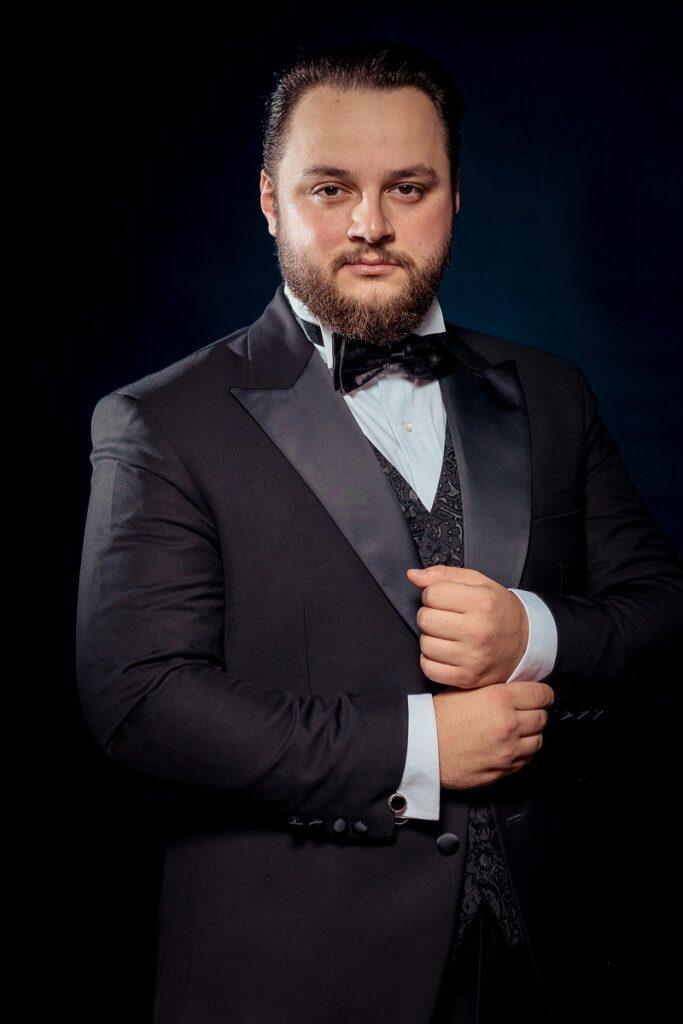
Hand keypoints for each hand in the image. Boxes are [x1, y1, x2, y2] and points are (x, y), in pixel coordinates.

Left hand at [408, 565, 527, 687]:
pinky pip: (428, 668)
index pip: (431, 594)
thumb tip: (412, 576)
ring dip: (431, 638)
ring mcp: (472, 657)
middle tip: (447, 618)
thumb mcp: (478, 583)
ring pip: (425, 644)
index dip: (434, 594)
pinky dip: (431, 660)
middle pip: (425, 619)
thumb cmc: (498, 610)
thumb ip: (443, 575)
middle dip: (431, 615)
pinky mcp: (466, 678)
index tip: (446, 600)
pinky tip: (446, 652)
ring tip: (448, 635)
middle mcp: (477, 630)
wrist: (525, 643)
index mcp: (481, 602)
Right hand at [433, 681, 553, 788]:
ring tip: (517, 731)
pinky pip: (526, 760)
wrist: (422, 748)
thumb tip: (515, 690)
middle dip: (536, 714)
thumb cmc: (438, 718)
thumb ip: (494, 689)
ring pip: (538, 740)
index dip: (542, 695)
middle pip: (542, 717)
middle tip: (525, 713)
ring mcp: (508, 749)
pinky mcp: (504, 769)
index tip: (540, 697)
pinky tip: (509, 747)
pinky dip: (522, 753)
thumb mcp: (465, 690)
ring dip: (531, 735)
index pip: (541, 695)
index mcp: (499, 698)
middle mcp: (508, 724)